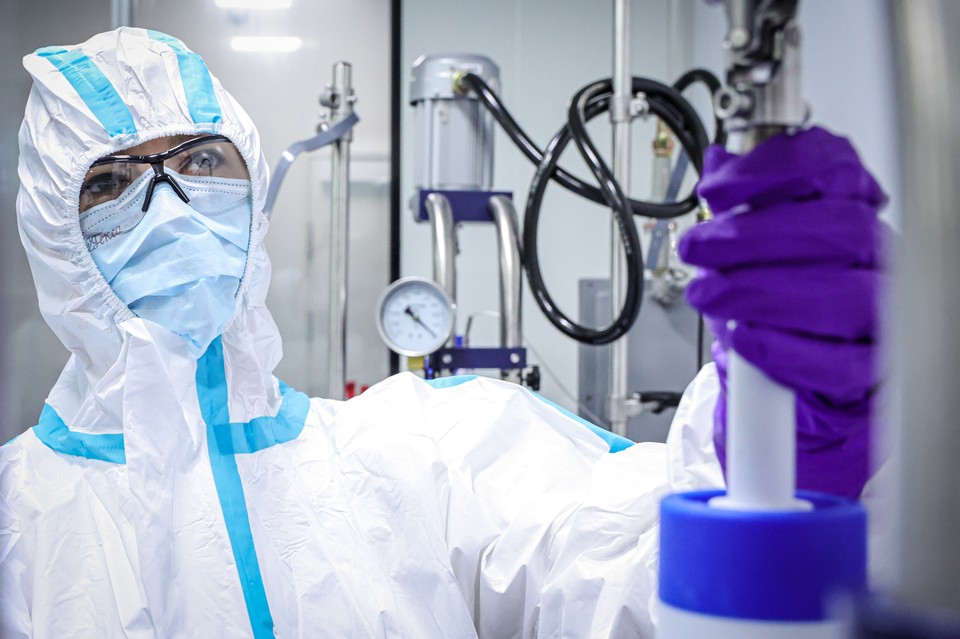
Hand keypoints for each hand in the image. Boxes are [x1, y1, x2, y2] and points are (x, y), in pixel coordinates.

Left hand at [678, 127, 886, 499]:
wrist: (795, 379)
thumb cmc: (779, 301)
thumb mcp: (752, 246)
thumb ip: (740, 203)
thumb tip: (718, 161)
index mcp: (851, 212)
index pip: (835, 170)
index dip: (773, 171)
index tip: (717, 189)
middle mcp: (875, 257)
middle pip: (838, 231)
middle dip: (752, 237)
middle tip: (697, 249)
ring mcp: (880, 314)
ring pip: (842, 295)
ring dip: (759, 291)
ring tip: (707, 295)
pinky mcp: (868, 370)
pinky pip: (838, 363)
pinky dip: (782, 348)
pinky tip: (744, 337)